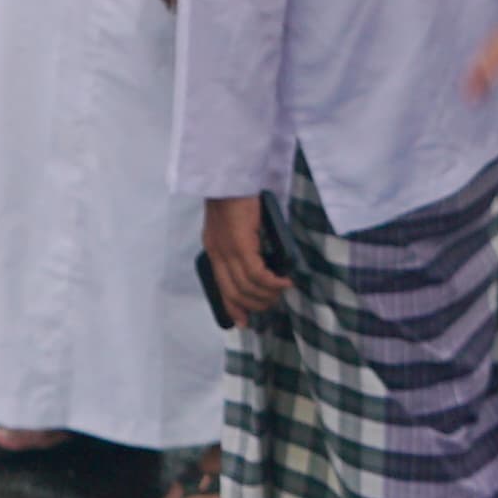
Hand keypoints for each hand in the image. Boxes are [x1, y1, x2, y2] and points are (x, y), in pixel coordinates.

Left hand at [203, 196, 290, 325]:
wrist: (230, 175)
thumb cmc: (236, 194)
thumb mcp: (230, 223)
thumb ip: (237, 242)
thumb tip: (257, 259)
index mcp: (213, 249)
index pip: (221, 288)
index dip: (233, 308)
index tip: (245, 322)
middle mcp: (217, 253)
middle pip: (234, 293)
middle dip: (255, 305)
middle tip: (273, 303)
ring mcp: (227, 251)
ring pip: (247, 287)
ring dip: (267, 295)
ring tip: (282, 292)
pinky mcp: (240, 245)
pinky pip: (257, 274)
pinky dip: (272, 283)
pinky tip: (284, 283)